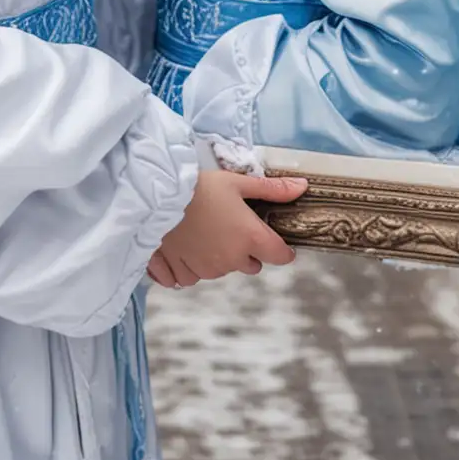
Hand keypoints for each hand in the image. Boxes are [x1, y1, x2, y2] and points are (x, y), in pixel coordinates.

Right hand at [146, 169, 306, 287]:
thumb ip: (272, 189)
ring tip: (202, 230)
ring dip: (217, 256)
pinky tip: (184, 245)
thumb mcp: (237, 182)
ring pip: (221, 269)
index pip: (280, 256)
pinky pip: (194, 276)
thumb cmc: (199, 186)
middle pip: (250, 264)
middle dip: (244, 250)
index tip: (272, 239)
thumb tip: (302, 187)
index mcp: (250, 238)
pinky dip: (191, 265)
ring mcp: (207, 270)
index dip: (279, 248)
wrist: (156, 196)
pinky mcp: (183, 274)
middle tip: (228, 225)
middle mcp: (232, 260)